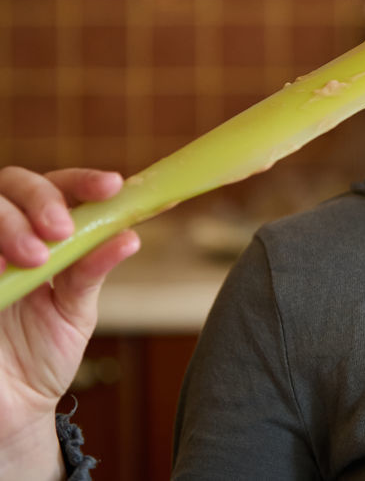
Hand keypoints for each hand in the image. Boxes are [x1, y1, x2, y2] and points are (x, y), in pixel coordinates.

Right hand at [0, 167, 138, 475]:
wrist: (9, 408)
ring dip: (11, 225)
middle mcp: (5, 237)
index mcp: (40, 234)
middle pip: (12, 184)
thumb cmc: (42, 354)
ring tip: (34, 259)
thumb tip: (128, 236)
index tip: (112, 187)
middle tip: (61, 231)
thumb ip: (92, 271)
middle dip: (40, 201)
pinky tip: (1, 271)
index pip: (57, 186)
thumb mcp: (75, 311)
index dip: (82, 180)